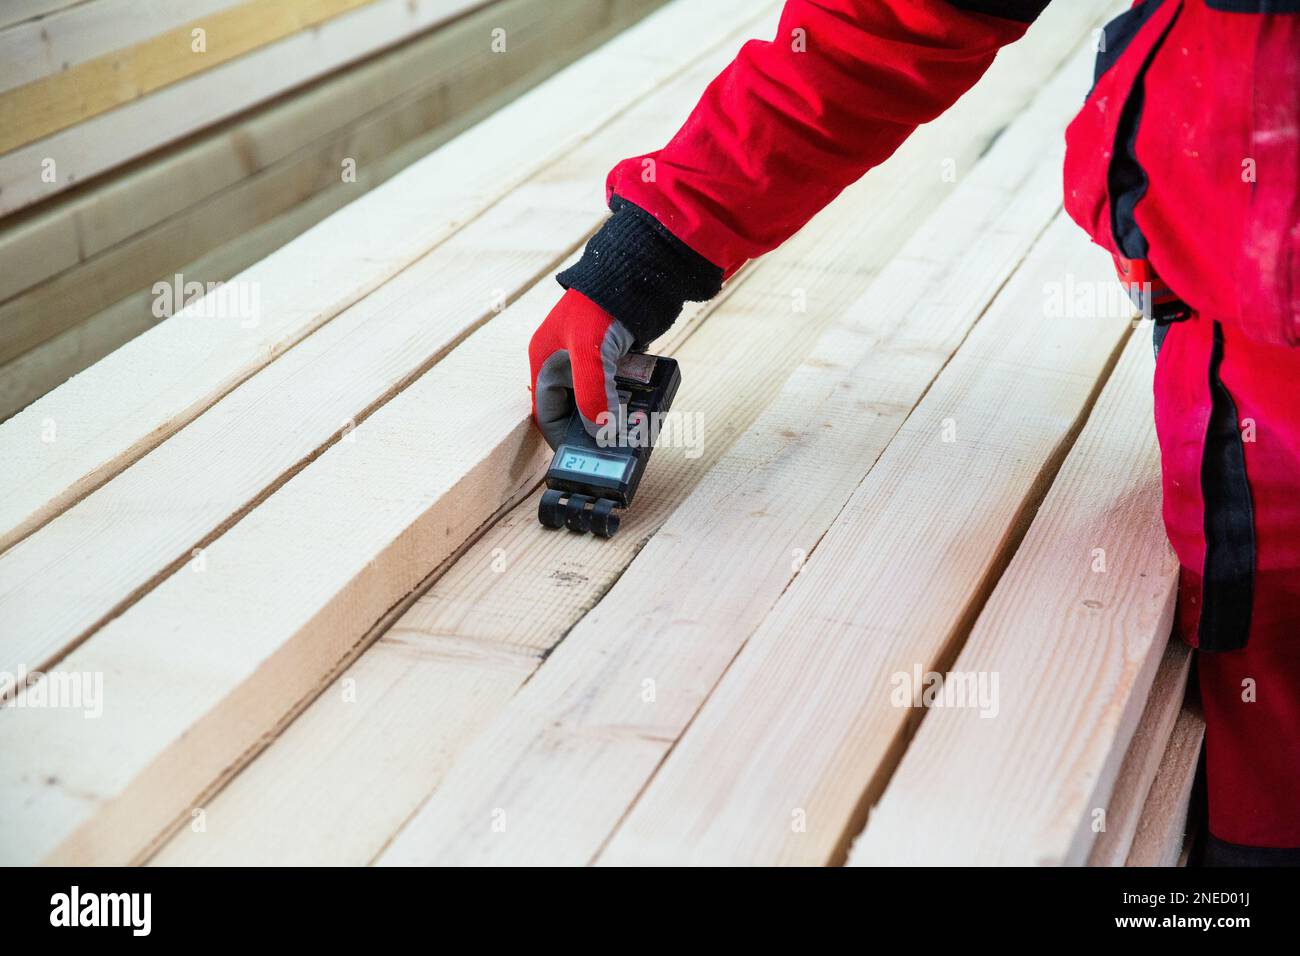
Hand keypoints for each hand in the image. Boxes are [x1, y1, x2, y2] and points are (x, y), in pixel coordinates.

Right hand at [528, 289, 633, 448]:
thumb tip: (602, 436)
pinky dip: (630, 399)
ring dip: (615, 416)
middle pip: (575, 410)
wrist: (637, 270)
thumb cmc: (602, 307)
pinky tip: (645, 408)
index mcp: (546, 361)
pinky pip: (620, 386)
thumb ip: (592, 400)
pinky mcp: (616, 353)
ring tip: (634, 430)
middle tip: (615, 447)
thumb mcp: (590, 358)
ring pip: (600, 399)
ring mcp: (592, 357)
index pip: (547, 414)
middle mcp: (565, 361)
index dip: (563, 438)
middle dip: (594, 430)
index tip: (584, 458)